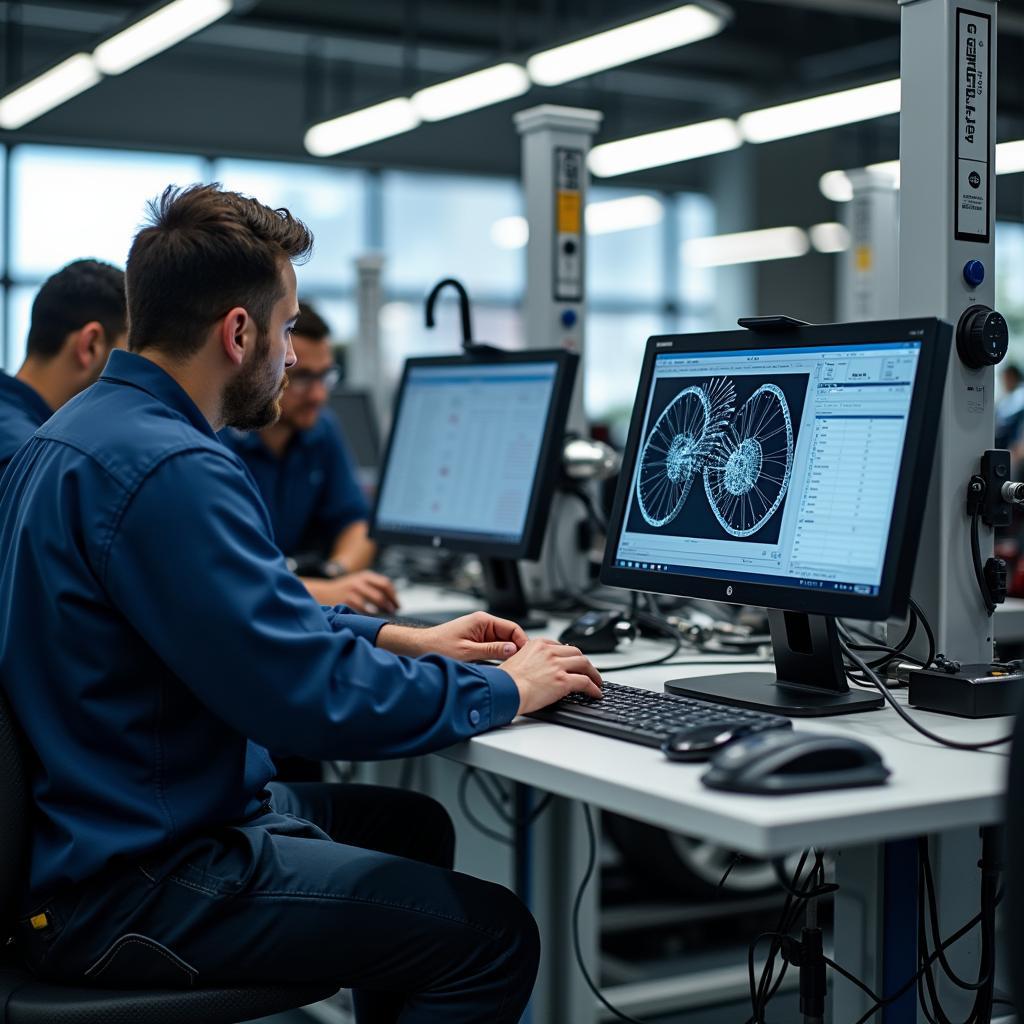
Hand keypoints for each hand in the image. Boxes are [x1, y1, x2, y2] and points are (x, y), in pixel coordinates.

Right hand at [311, 570, 398, 614]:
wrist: (323, 592)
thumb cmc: (345, 590)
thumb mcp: (359, 582)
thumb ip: (374, 587)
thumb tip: (393, 601)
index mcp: (365, 576)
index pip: (385, 584)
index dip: (394, 596)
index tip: (398, 605)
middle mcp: (359, 582)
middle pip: (381, 594)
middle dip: (390, 605)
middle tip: (393, 612)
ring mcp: (353, 591)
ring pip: (374, 602)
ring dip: (382, 611)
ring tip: (385, 617)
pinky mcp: (347, 601)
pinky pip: (363, 610)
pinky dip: (370, 615)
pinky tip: (372, 619)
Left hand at [377, 611, 525, 660]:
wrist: (419, 648)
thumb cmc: (437, 646)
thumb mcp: (467, 652)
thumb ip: (492, 650)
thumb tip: (513, 650)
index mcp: (482, 621)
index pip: (513, 628)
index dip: (522, 642)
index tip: (528, 656)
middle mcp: (483, 624)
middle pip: (509, 636)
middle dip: (516, 649)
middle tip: (523, 665)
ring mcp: (480, 633)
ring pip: (502, 643)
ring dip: (507, 655)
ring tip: (513, 668)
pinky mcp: (476, 642)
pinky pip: (493, 648)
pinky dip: (498, 657)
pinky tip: (500, 668)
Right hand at [501, 638, 602, 714]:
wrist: (504, 690)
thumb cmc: (505, 681)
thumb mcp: (515, 660)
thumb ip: (529, 659)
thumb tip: (535, 669)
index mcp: (538, 645)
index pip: (561, 646)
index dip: (570, 655)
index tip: (573, 662)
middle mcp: (550, 652)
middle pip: (576, 653)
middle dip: (584, 662)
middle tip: (588, 671)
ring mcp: (558, 666)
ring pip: (584, 665)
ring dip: (593, 673)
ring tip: (596, 682)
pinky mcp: (563, 681)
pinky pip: (585, 682)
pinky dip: (594, 688)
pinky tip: (596, 693)